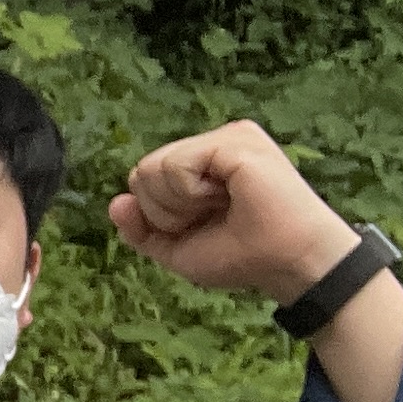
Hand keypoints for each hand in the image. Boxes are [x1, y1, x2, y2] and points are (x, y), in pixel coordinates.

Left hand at [108, 121, 361, 306]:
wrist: (287, 263)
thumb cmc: (244, 257)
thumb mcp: (178, 249)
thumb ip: (142, 230)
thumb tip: (115, 203)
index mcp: (203, 166)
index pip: (145, 180)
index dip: (160, 216)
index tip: (202, 225)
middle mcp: (214, 146)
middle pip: (142, 172)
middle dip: (164, 211)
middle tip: (212, 217)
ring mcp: (225, 138)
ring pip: (151, 168)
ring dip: (178, 205)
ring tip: (221, 207)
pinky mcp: (233, 139)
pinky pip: (173, 165)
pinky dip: (189, 194)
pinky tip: (227, 196)